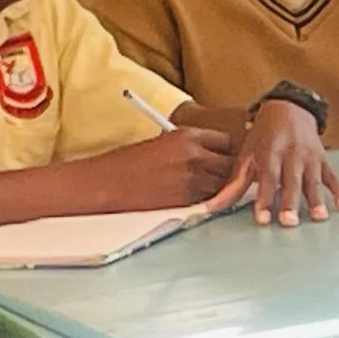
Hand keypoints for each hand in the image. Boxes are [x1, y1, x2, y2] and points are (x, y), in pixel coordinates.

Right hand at [106, 126, 234, 209]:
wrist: (108, 183)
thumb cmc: (128, 161)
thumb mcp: (162, 142)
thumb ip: (188, 146)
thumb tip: (209, 153)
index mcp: (187, 136)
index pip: (225, 140)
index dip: (224, 149)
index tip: (221, 153)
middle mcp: (195, 157)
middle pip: (230, 163)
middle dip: (227, 168)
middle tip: (219, 173)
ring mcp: (194, 181)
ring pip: (223, 184)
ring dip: (219, 186)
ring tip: (205, 185)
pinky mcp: (188, 201)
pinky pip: (209, 199)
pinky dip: (208, 198)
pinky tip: (195, 196)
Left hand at [219, 101, 338, 226]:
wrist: (288, 109)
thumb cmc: (264, 137)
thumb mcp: (246, 156)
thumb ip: (233, 185)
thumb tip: (212, 208)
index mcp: (269, 154)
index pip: (266, 179)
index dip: (264, 199)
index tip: (262, 218)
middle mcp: (291, 156)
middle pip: (291, 182)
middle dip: (290, 202)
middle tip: (289, 222)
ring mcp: (309, 158)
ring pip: (313, 181)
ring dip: (317, 200)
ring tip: (319, 217)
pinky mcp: (323, 160)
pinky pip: (333, 176)